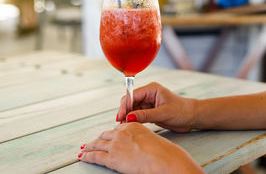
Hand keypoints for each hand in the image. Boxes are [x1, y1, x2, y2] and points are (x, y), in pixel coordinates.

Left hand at [80, 123, 203, 173]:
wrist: (163, 158)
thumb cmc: (162, 151)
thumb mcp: (150, 138)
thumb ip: (140, 138)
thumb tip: (136, 145)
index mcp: (132, 125)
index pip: (117, 128)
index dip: (110, 134)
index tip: (107, 136)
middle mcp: (122, 133)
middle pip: (105, 135)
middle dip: (98, 139)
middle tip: (93, 142)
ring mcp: (115, 145)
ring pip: (97, 144)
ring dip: (89, 146)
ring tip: (84, 148)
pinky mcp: (112, 158)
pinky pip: (95, 156)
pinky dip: (87, 156)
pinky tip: (83, 156)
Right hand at [117, 82, 195, 132]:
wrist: (192, 117)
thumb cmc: (182, 111)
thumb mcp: (163, 113)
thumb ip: (145, 115)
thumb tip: (129, 117)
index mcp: (151, 89)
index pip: (132, 95)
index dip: (124, 106)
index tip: (120, 117)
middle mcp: (148, 94)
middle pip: (130, 102)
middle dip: (124, 112)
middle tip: (121, 124)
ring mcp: (148, 103)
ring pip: (132, 109)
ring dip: (128, 117)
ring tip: (124, 127)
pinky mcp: (150, 111)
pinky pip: (137, 114)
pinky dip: (134, 120)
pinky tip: (131, 126)